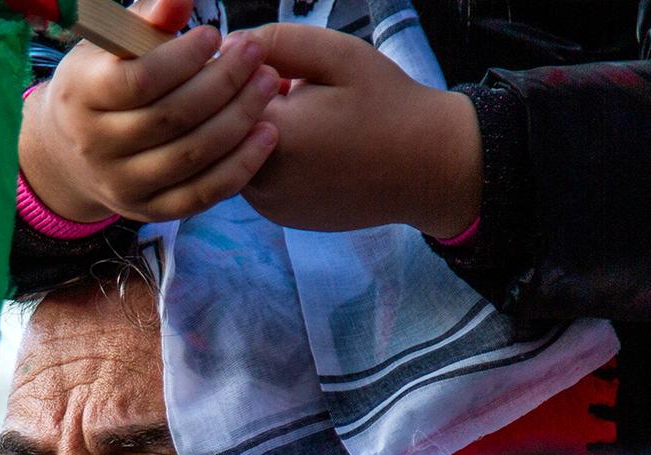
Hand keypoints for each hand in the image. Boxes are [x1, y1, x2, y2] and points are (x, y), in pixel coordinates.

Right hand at [19, 0, 279, 223]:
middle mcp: (97, 146)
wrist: (72, 150)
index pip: (138, 81)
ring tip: (269, 85)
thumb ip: (149, 18)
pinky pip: (202, 194)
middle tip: (256, 56)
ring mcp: (123, 184)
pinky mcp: (150, 210)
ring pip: (191, 156)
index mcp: (82, 96)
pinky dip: (240, 166)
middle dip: (223, 83)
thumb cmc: (104, 80)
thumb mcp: (113, 45)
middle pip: (171, 118)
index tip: (214, 35)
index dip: (183, 58)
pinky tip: (267, 134)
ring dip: (239, 120)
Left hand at [233, 23, 480, 235]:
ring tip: (306, 114)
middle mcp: (263, 180)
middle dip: (244, 101)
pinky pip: (258, 179)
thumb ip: (277, 42)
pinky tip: (309, 143)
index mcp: (274, 135)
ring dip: (254, 131)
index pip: (221, 94)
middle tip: (293, 87)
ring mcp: (271, 205)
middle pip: (223, 129)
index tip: (275, 64)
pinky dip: (269, 157)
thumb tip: (228, 45)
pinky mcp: (283, 217)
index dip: (242, 71)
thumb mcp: (337, 55)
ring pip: (236, 156)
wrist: (428, 169)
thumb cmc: (388, 104)